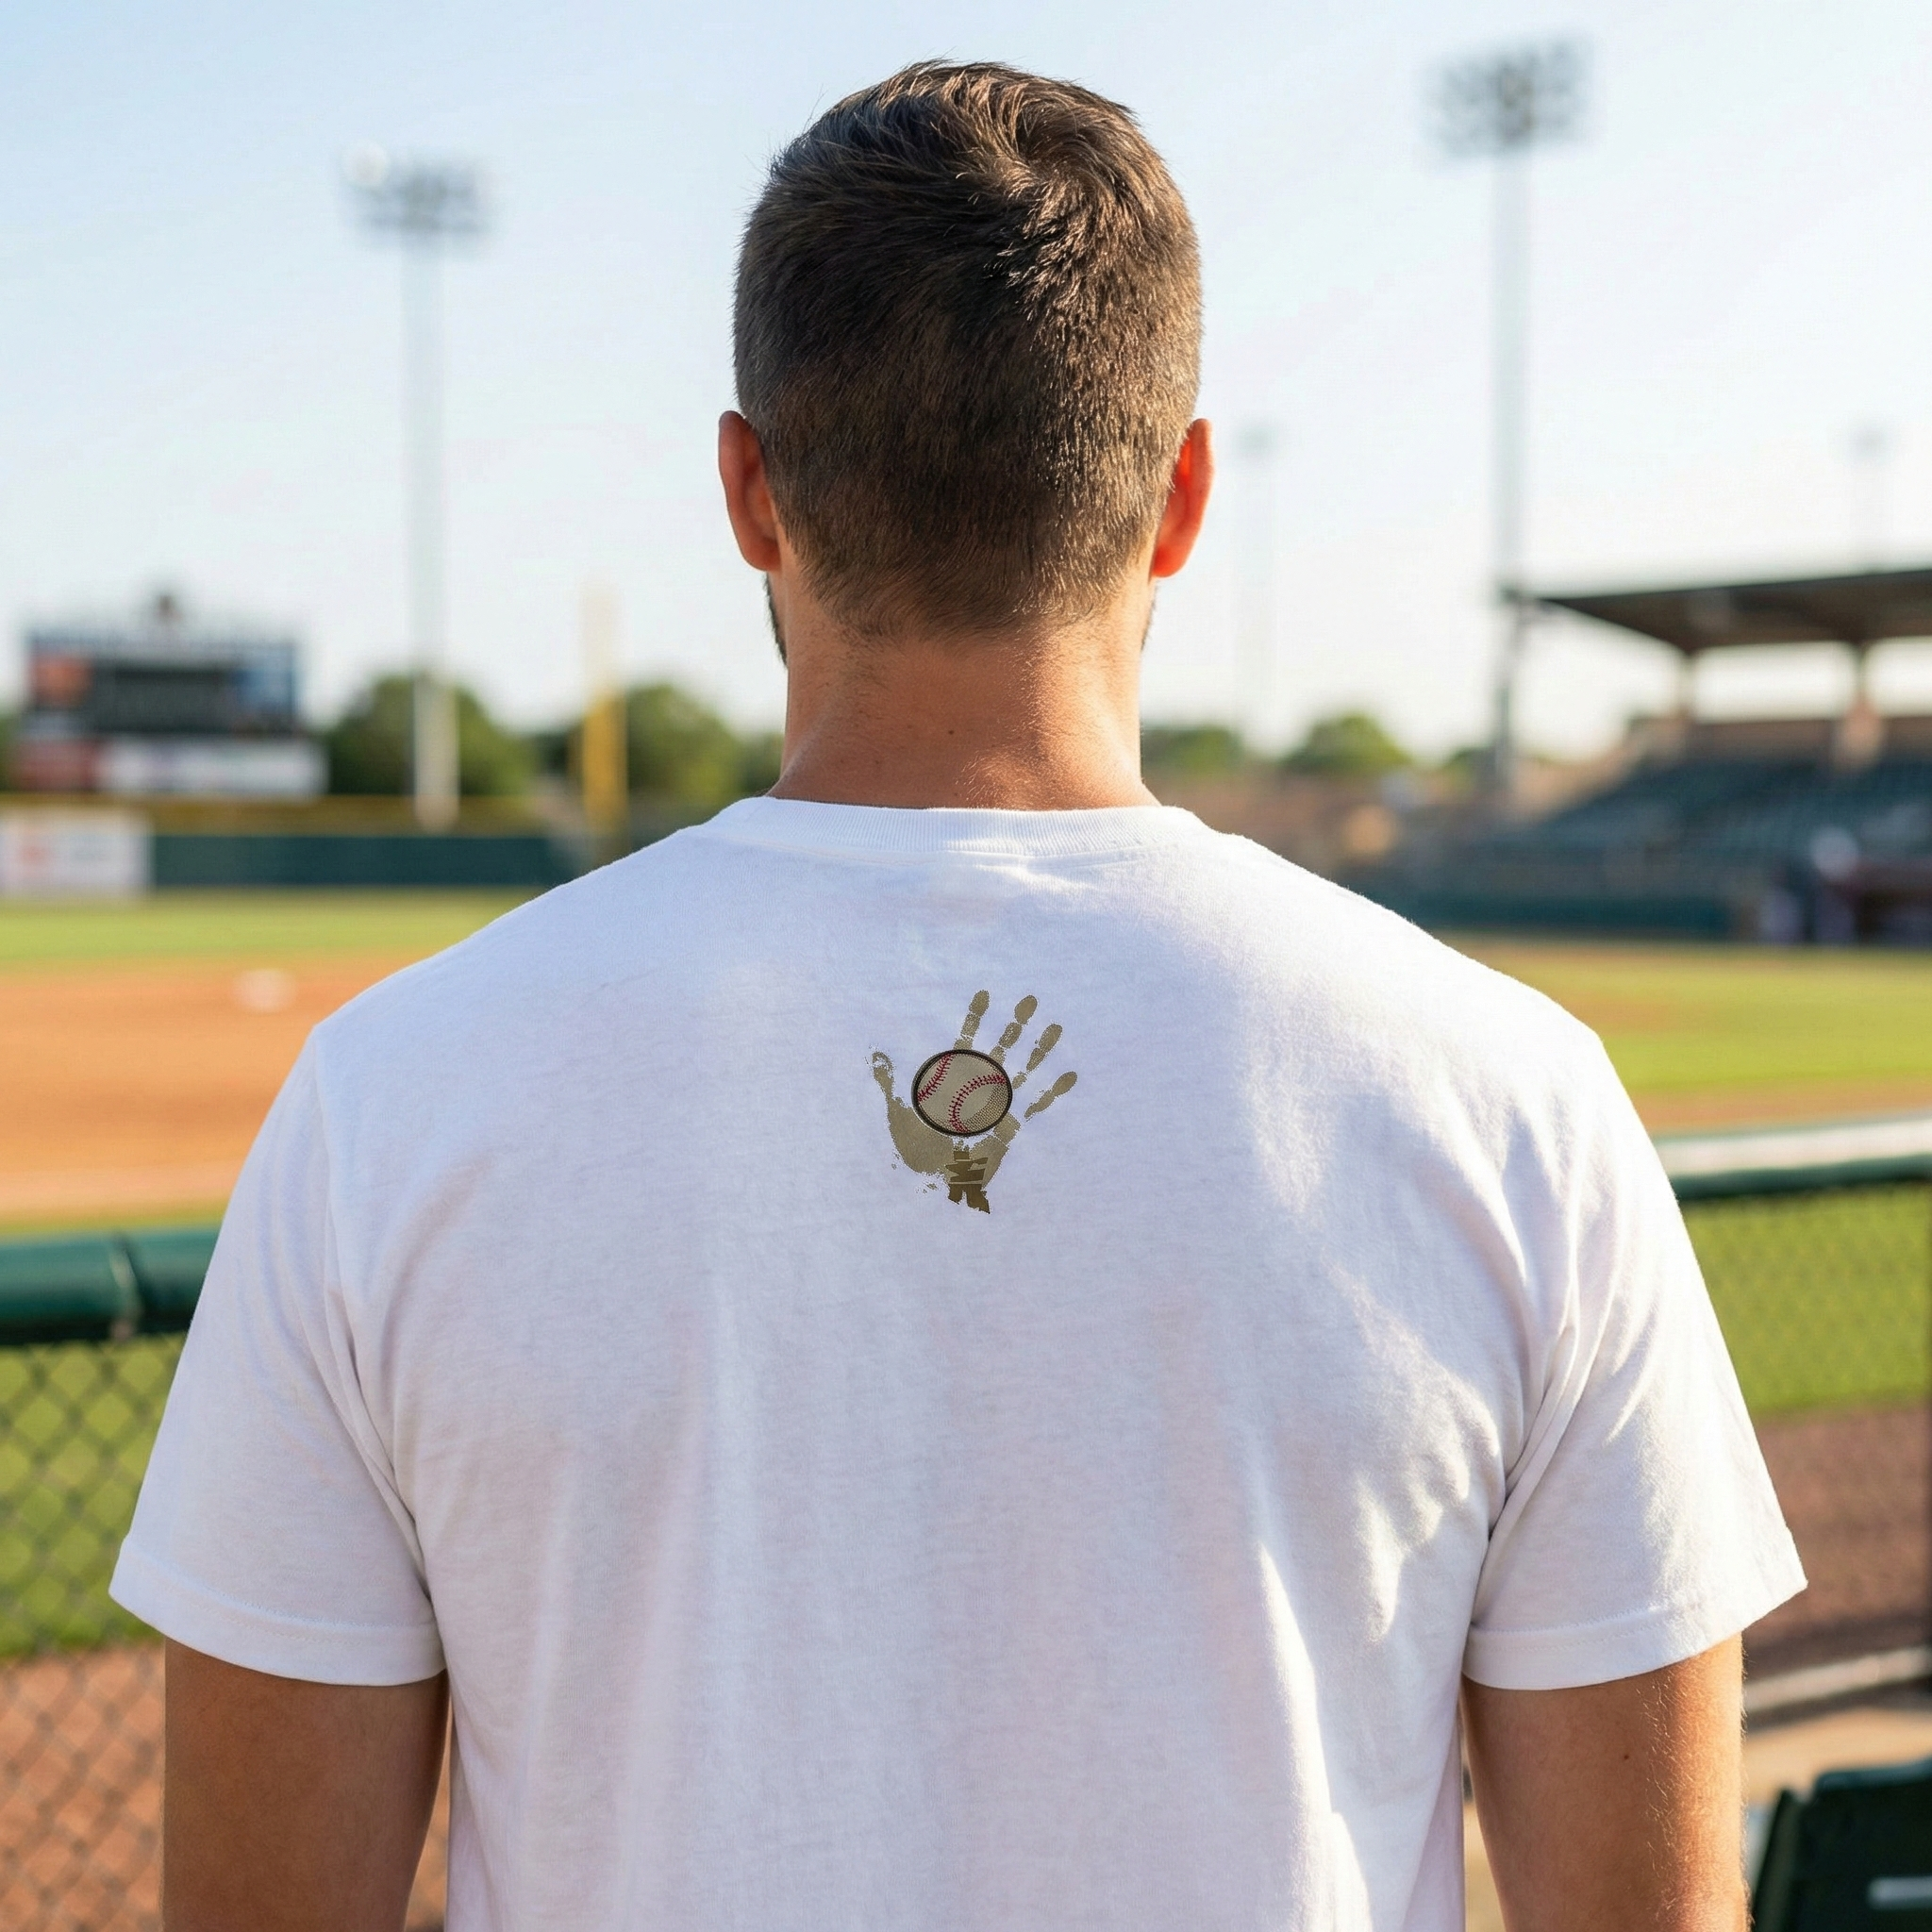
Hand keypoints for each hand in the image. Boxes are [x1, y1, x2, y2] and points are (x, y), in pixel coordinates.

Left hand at [872, 990, 1076, 1211]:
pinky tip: (1070, 1074)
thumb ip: (891, 1083)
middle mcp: (980, 1088)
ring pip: (1023, 1070)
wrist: (936, 1183)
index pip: (967, 1041)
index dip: (976, 1018)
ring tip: (1055, 1028)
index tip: (984, 993)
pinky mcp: (1012, 1126)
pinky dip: (1053, 1091)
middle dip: (1015, 1025)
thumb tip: (876, 1055)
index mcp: (955, 1080)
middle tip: (1030, 999)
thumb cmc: (917, 1149)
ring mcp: (998, 1105)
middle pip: (1001, 1049)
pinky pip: (1036, 1105)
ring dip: (1039, 1050)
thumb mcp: (899, 1112)